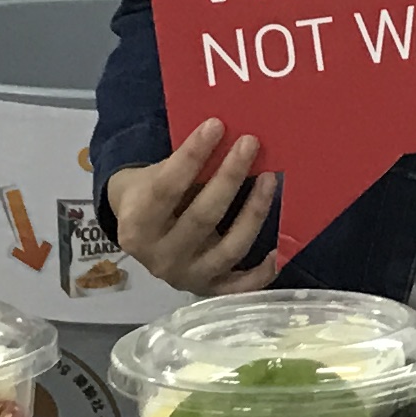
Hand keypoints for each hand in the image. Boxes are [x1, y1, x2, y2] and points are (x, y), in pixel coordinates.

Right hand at [104, 119, 284, 296]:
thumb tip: (227, 135)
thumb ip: (183, 165)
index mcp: (136, 227)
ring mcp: (187, 278)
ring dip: (254, 212)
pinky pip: (241, 286)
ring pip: (230, 248)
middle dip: (229, 177)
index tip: (216, 125)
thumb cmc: (149, 196)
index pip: (167, 188)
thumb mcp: (152, 178)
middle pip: (203, 217)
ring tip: (269, 179)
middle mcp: (160, 259)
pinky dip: (262, 272)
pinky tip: (279, 250)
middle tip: (250, 143)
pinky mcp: (209, 290)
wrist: (138, 236)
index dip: (192, 156)